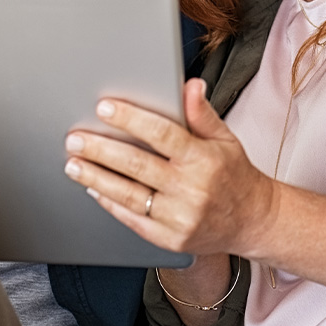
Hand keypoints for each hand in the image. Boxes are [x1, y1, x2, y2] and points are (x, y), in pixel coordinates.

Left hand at [63, 78, 273, 256]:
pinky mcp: (170, 239)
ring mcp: (179, 218)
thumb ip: (202, 113)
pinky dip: (110, 203)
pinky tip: (93, 189)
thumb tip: (190, 86)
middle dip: (101, 150)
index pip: (162, 134)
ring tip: (73, 163)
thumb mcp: (225, 138)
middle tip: (75, 139)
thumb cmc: (235, 175)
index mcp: (204, 159)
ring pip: (128, 195)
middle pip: (137, 165)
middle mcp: (191, 189)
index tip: (104, 108)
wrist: (252, 221)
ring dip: (96, 178)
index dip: (131, 119)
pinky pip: (133, 219)